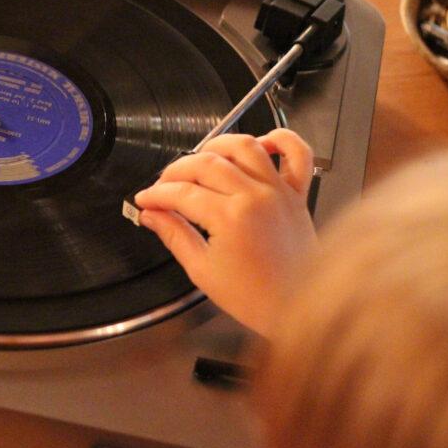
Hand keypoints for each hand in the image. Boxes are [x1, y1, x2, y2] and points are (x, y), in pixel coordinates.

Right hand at [133, 129, 318, 336]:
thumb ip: (174, 235)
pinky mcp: (297, 193)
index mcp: (229, 217)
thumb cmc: (256, 297)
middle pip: (204, 163)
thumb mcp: (202, 270)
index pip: (180, 192)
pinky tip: (260, 144)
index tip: (145, 200)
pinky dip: (280, 139)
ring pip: (244, 145)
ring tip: (200, 159)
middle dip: (175, 171)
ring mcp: (278, 191)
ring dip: (216, 145)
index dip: (155, 194)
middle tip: (163, 186)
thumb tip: (152, 216)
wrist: (302, 309)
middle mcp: (255, 196)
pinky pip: (296, 152)